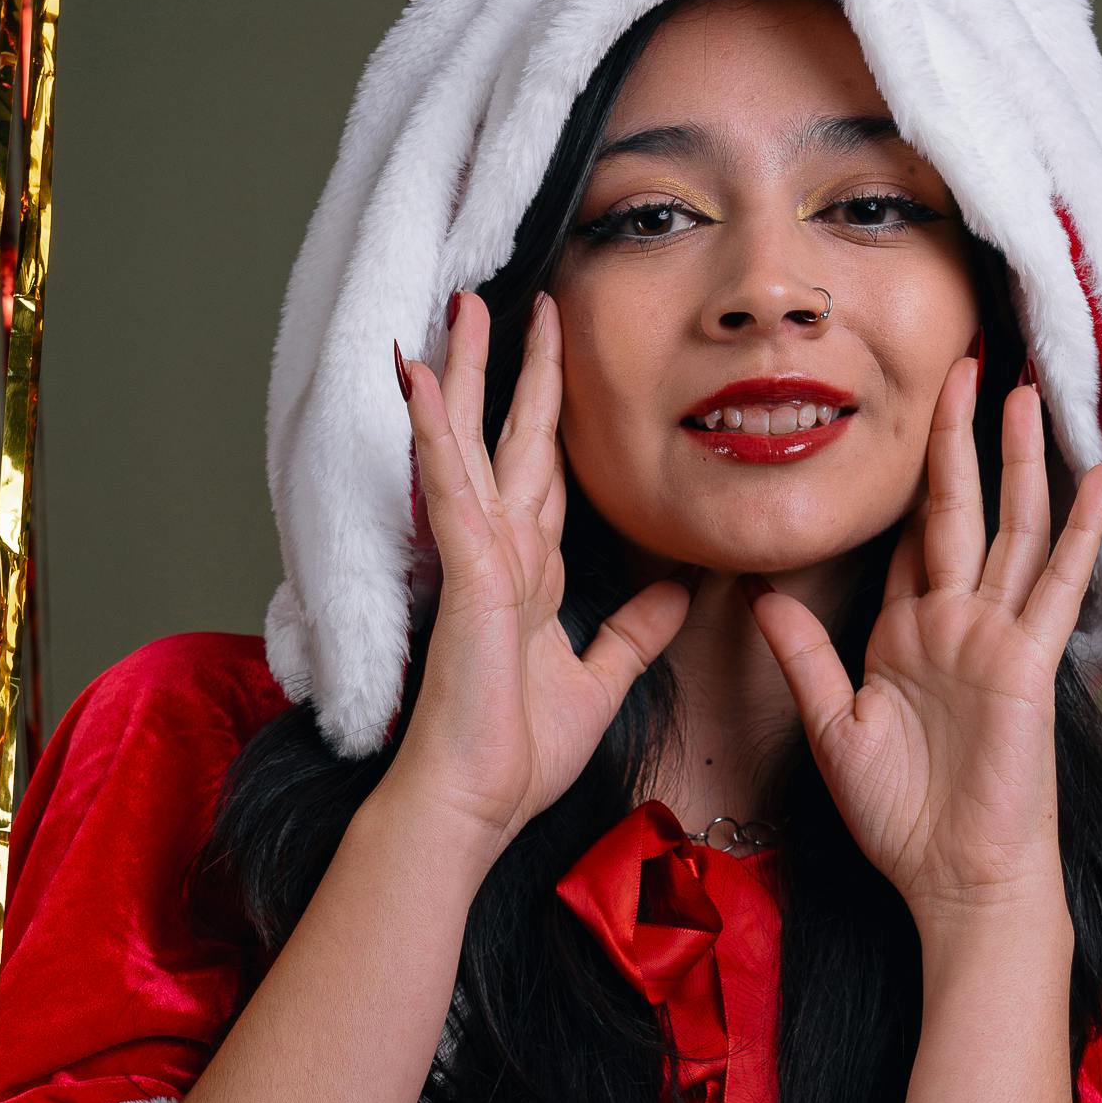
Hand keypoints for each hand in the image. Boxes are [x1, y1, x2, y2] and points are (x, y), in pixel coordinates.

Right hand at [383, 289, 693, 858]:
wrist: (476, 800)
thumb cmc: (517, 753)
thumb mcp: (601, 680)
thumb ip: (635, 633)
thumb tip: (678, 592)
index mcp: (533, 574)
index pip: (547, 477)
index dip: (553, 417)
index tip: (557, 364)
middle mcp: (503, 553)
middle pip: (513, 440)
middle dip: (517, 369)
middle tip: (522, 302)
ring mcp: (480, 556)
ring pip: (475, 442)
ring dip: (468, 372)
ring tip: (461, 307)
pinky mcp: (466, 569)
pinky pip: (451, 484)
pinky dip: (436, 428)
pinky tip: (422, 375)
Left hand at [740, 350, 1101, 930]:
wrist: (956, 878)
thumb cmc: (901, 818)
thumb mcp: (833, 727)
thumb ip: (803, 657)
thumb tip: (758, 594)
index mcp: (906, 635)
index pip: (908, 539)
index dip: (908, 479)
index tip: (904, 417)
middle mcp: (954, 624)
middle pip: (958, 510)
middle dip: (959, 438)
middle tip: (964, 364)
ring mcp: (996, 638)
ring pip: (1011, 528)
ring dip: (1020, 460)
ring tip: (1026, 389)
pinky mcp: (1027, 664)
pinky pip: (1054, 585)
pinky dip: (1079, 532)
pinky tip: (1099, 478)